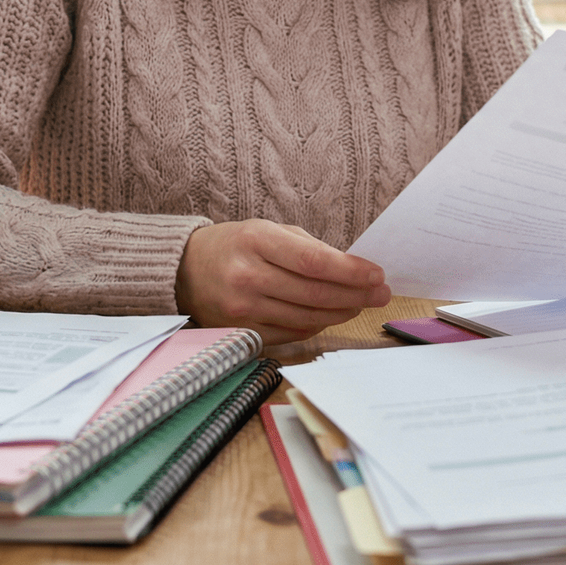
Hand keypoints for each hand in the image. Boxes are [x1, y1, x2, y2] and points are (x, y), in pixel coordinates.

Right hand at [175, 219, 390, 345]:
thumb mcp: (267, 231)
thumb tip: (353, 269)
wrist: (184, 270)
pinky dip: (315, 326)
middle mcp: (247, 276)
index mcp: (256, 241)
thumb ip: (308, 247)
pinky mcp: (242, 332)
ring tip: (359, 304)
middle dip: (356, 295)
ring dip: (341, 313)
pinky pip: (292, 334)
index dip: (350, 271)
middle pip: (315, 294)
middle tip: (381, 294)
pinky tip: (329, 316)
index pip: (314, 262)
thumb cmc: (235, 246)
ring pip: (307, 318)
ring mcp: (242, 308)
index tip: (376, 274)